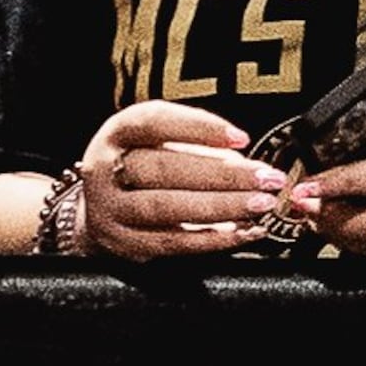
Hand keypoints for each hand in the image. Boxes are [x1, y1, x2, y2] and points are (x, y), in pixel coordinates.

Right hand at [76, 93, 269, 258]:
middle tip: (267, 178)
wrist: (97, 207)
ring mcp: (109, 210)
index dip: (199, 128)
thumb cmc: (143, 165)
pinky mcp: (122, 243)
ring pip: (165, 208)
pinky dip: (211, 240)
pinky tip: (244, 232)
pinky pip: (170, 243)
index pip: (154, 122)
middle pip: (163, 169)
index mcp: (117, 133)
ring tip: (260, 204)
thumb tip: (250, 166)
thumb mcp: (157, 140)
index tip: (242, 138)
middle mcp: (104, 170)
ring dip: (220, 207)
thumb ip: (196, 144)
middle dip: (223, 174)